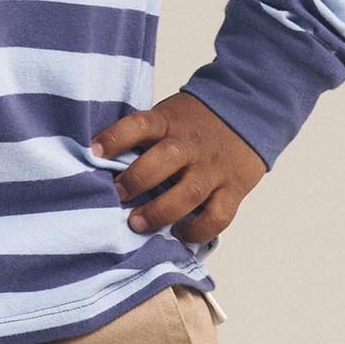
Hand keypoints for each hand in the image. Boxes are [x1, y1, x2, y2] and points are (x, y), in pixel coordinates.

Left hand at [89, 93, 265, 246]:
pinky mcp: (233, 189)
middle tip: (117, 195)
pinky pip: (218, 216)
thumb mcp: (169, 116)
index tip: (94, 152)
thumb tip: (105, 165)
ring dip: (160, 211)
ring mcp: (214, 168)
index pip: (141, 124)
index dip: (116, 137)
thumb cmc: (196, 121)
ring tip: (138, 223)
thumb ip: (146, 137)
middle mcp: (192, 145)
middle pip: (165, 160)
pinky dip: (198, 230)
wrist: (250, 110)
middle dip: (137, 180)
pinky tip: (179, 232)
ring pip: (189, 193)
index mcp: (170, 122)